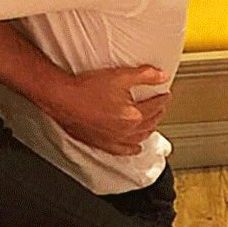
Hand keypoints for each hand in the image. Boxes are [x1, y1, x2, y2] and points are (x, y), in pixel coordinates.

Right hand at [39, 66, 170, 155]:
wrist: (63, 99)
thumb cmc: (87, 89)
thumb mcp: (121, 76)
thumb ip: (145, 75)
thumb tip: (162, 76)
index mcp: (133, 116)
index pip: (155, 107)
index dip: (162, 99)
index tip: (164, 95)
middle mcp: (126, 132)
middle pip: (149, 124)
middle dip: (157, 114)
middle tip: (160, 107)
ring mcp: (113, 140)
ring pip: (138, 139)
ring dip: (147, 131)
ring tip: (151, 124)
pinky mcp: (101, 144)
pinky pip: (122, 151)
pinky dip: (131, 149)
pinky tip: (134, 147)